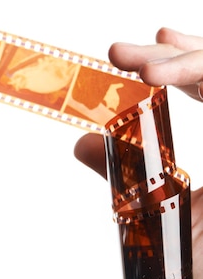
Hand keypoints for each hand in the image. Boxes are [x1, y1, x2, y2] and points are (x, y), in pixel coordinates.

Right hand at [74, 27, 202, 278]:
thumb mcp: (173, 224)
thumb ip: (131, 177)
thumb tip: (86, 143)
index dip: (189, 65)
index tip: (139, 68)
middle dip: (178, 57)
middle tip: (125, 55)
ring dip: (186, 61)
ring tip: (143, 53)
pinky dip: (194, 85)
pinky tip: (167, 75)